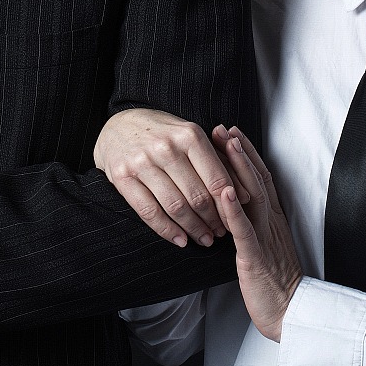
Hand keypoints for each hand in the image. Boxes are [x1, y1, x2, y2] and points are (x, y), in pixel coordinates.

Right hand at [93, 108, 241, 247]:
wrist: (118, 126)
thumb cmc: (163, 134)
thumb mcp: (191, 138)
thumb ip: (218, 163)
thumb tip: (246, 196)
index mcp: (189, 135)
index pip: (216, 179)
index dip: (227, 206)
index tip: (234, 220)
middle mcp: (166, 147)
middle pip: (197, 196)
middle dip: (212, 221)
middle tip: (219, 233)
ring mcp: (141, 162)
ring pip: (175, 207)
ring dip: (193, 229)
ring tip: (203, 239)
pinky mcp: (121, 176)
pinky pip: (149, 212)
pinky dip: (167, 230)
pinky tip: (179, 240)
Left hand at [213, 126, 301, 341]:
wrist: (293, 314)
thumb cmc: (276, 284)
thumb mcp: (266, 247)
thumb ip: (256, 225)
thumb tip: (239, 206)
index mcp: (273, 220)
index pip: (261, 179)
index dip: (246, 154)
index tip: (231, 132)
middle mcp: (271, 223)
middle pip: (256, 179)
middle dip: (239, 151)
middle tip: (223, 127)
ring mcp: (264, 237)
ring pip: (251, 195)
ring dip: (237, 167)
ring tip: (225, 143)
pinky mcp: (255, 256)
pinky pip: (244, 229)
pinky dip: (233, 208)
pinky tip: (223, 190)